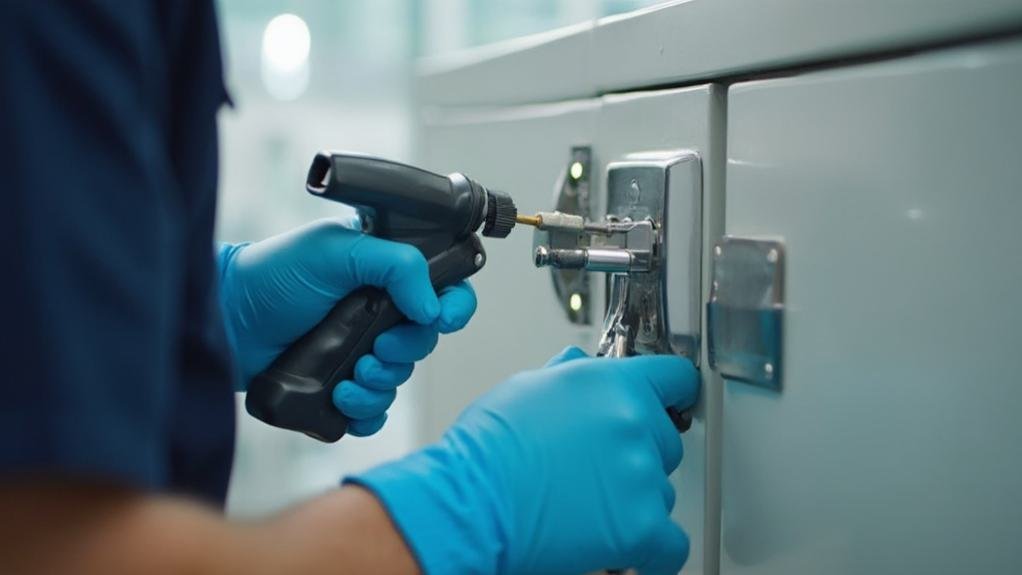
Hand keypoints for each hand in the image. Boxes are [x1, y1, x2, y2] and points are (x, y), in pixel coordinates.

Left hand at [218, 218, 476, 435]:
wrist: (225, 317)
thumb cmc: (274, 274)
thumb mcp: (338, 250)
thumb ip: (396, 264)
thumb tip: (432, 305)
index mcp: (386, 276)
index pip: (443, 290)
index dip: (452, 307)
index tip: (438, 318)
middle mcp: (378, 313)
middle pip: (424, 342)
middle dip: (405, 351)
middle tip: (376, 346)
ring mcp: (358, 351)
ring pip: (398, 379)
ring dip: (381, 385)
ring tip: (350, 377)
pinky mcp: (338, 386)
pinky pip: (372, 412)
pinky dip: (366, 413)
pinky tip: (343, 399)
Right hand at [348, 346, 699, 574]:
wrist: (472, 502)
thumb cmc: (487, 449)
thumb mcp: (526, 387)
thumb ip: (570, 376)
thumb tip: (581, 368)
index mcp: (611, 383)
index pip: (674, 378)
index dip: (673, 393)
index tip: (673, 403)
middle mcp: (633, 422)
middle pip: (666, 440)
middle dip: (638, 454)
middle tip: (595, 468)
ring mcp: (641, 475)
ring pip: (662, 490)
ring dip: (635, 500)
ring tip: (587, 504)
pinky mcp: (640, 526)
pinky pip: (671, 544)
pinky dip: (654, 550)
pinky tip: (632, 549)